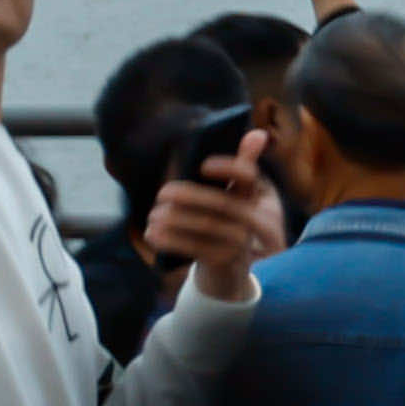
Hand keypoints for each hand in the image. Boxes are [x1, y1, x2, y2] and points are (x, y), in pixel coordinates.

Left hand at [140, 130, 283, 305]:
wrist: (228, 271)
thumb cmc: (221, 223)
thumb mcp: (228, 198)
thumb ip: (229, 169)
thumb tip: (251, 134)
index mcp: (250, 196)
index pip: (247, 176)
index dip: (229, 169)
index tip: (204, 165)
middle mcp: (250, 219)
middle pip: (220, 203)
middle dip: (188, 196)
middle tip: (162, 193)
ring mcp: (239, 241)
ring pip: (205, 226)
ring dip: (174, 219)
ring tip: (152, 216)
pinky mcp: (224, 260)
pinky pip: (195, 248)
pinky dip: (170, 240)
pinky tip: (152, 234)